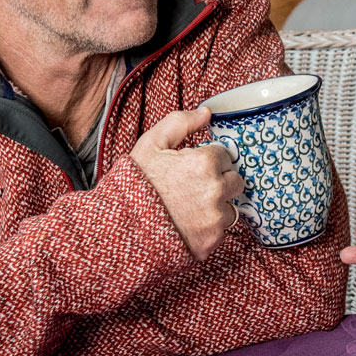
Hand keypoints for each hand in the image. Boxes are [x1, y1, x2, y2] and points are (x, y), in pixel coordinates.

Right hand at [131, 107, 243, 260]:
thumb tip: (206, 113)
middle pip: (235, 181)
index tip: (192, 168)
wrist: (119, 228)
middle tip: (193, 187)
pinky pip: (221, 231)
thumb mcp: (152, 144)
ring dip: (217, 207)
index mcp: (205, 163)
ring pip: (231, 207)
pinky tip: (187, 224)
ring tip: (189, 208)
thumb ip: (181, 122)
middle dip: (219, 182)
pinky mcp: (212, 242)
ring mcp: (215, 219)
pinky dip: (208, 229)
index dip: (208, 160)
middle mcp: (216, 191)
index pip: (225, 156)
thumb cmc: (134, 185)